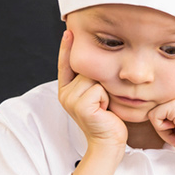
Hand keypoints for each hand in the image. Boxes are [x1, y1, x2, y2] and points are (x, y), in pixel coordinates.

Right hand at [58, 30, 127, 147]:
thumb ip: (91, 80)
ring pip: (93, 78)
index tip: (69, 31)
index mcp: (67, 90)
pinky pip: (98, 89)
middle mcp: (65, 94)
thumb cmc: (108, 119)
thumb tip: (96, 60)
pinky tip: (104, 110)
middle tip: (103, 101)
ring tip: (104, 106)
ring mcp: (70, 100)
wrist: (108, 142)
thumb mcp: (98, 95)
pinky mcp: (80, 106)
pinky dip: (106, 98)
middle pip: (86, 68)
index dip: (67, 47)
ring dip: (105, 90)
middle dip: (100, 80)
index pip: (66, 64)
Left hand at [147, 87, 174, 161]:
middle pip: (156, 105)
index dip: (167, 119)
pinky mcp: (174, 104)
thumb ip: (171, 108)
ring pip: (153, 111)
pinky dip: (163, 132)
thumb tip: (146, 109)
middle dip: (164, 123)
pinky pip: (154, 118)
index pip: (162, 101)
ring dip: (163, 129)